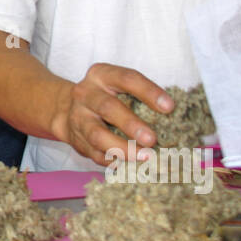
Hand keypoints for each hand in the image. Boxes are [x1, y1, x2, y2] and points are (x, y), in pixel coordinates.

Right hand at [49, 63, 172, 163]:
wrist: (66, 109)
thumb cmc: (105, 96)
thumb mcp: (117, 85)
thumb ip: (140, 96)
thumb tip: (173, 116)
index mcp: (101, 75)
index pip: (126, 79)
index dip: (149, 92)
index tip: (169, 107)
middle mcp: (86, 94)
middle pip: (108, 108)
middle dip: (131, 125)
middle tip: (153, 139)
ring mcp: (79, 118)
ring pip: (97, 135)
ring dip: (123, 148)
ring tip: (145, 157)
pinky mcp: (76, 140)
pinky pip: (95, 154)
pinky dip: (114, 161)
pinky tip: (131, 166)